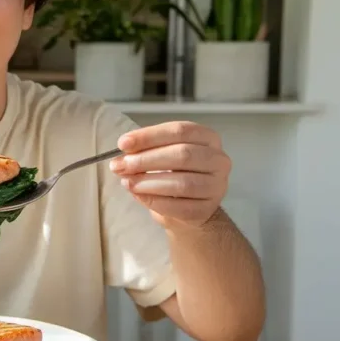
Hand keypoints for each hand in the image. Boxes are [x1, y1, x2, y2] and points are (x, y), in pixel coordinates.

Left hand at [109, 121, 230, 228]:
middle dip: (146, 160)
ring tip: (127, 182)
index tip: (123, 143)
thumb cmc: (174, 174)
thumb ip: (144, 151)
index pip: (180, 131)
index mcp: (208, 138)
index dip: (149, 136)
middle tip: (121, 165)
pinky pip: (180, 207)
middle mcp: (218, 160)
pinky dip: (155, 201)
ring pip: (182, 183)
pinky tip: (140, 196)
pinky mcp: (208, 209)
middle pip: (182, 155)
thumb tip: (122, 155)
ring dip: (148, 182)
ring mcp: (216, 186)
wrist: (187, 207)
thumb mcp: (160, 155)